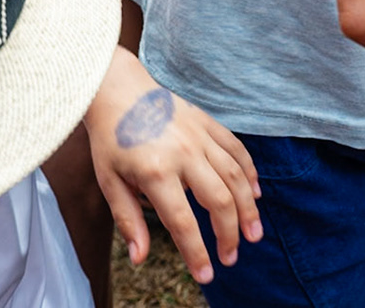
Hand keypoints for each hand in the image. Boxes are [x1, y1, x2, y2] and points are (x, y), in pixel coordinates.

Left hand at [85, 47, 259, 284]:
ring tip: (254, 233)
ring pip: (235, 176)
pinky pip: (236, 150)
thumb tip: (139, 258)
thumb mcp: (110, 182)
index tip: (206, 274)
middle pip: (219, 201)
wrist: (118, 89)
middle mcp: (183, 153)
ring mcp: (199, 136)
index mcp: (155, 171)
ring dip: (248, 208)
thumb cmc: (110, 138)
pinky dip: (249, 172)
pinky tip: (255, 193)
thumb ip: (128, 220)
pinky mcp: (208, 123)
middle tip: (231, 257)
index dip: (196, 252)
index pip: (182, 222)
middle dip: (230, 234)